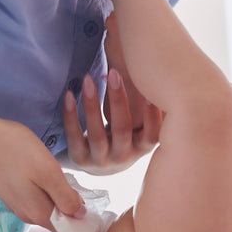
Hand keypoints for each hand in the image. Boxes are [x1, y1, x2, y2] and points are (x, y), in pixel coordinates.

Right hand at [0, 117, 86, 231]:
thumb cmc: (14, 150)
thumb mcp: (48, 172)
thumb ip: (65, 197)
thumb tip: (80, 216)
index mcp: (39, 214)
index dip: (86, 230)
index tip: (102, 223)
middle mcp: (28, 214)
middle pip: (60, 222)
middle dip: (78, 216)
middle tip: (97, 201)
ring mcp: (19, 204)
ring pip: (50, 209)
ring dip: (65, 203)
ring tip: (81, 190)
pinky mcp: (13, 192)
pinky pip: (40, 199)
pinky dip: (52, 194)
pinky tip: (59, 181)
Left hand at [61, 20, 162, 174]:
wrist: (106, 166)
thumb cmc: (129, 136)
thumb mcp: (143, 128)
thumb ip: (151, 107)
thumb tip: (162, 66)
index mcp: (143, 148)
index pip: (153, 134)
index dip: (152, 114)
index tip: (149, 90)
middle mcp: (124, 158)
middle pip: (121, 129)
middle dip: (118, 100)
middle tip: (116, 72)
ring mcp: (101, 161)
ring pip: (96, 134)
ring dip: (92, 104)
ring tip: (88, 78)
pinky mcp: (80, 160)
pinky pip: (74, 137)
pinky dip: (71, 116)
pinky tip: (69, 95)